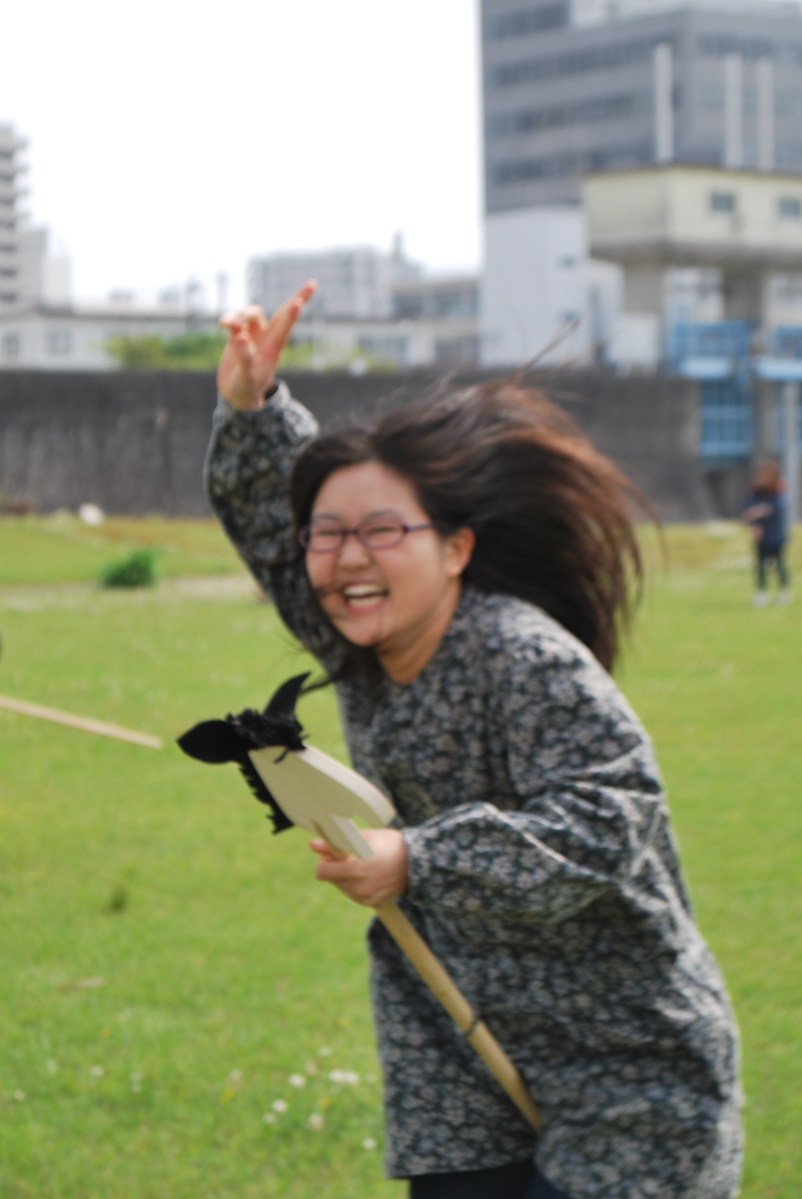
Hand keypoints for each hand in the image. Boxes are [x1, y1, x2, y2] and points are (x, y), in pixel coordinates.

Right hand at [217, 279, 316, 409]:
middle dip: (297, 298)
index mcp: (273, 348)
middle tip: (313, 284)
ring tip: (226, 324)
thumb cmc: (247, 388)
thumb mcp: (247, 376)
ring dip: (241, 315)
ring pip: (250, 314)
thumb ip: (245, 357)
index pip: (285, 327)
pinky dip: (228, 319)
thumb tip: (241, 336)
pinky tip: (222, 324)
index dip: (292, 314)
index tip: (300, 302)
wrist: (237, 394)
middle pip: (282, 313)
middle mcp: (266, 337)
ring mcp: (253, 335)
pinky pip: (234, 321)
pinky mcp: (237, 335)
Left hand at [310, 829, 408, 907]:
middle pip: (332, 879)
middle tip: (352, 857)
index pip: (322, 872)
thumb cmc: (389, 844)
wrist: (418, 863)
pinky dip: (357, 885)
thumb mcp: (363, 838)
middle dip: (336, 868)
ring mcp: (366, 897)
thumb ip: (336, 844)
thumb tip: (312, 845)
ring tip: (365, 866)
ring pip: (343, 887)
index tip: (333, 855)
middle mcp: (359, 886)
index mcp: (355, 868)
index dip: (325, 862)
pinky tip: (372, 876)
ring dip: (346, 877)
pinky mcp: (373, 903)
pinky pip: (355, 894)